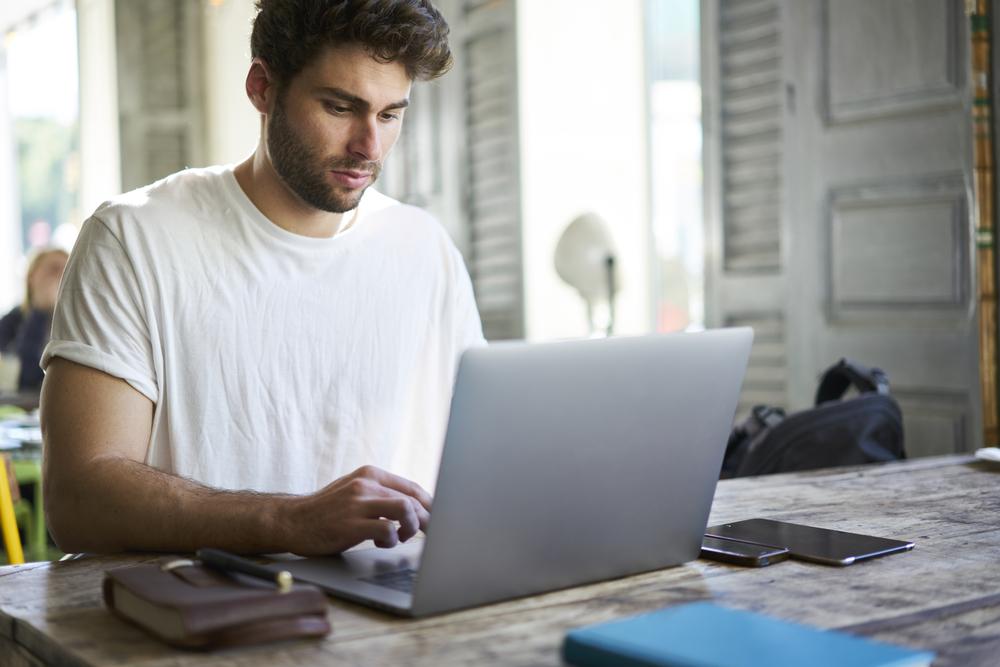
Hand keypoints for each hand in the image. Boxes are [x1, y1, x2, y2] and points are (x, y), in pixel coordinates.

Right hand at [281, 465, 432, 554]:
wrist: (291, 520)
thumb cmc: (325, 511)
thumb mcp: (353, 491)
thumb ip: (379, 494)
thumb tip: (413, 507)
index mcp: (370, 475)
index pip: (412, 488)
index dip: (430, 506)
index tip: (436, 520)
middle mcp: (366, 484)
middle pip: (413, 500)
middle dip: (425, 521)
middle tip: (424, 536)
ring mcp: (358, 503)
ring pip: (406, 509)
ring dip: (412, 527)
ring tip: (401, 537)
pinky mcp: (351, 524)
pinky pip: (387, 530)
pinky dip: (392, 540)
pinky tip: (382, 544)